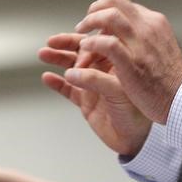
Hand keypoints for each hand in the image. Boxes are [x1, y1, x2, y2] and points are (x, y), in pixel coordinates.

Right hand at [39, 32, 151, 155]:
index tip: (78, 42)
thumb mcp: (118, 91)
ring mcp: (93, 85)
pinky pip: (67, 89)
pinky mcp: (85, 101)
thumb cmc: (137, 114)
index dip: (88, 40)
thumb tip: (71, 72)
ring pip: (71, 67)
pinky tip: (47, 78)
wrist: (134, 141)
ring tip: (44, 53)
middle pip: (82, 51)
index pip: (101, 43)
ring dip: (58, 59)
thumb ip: (96, 79)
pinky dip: (56, 83)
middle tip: (52, 41)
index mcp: (119, 62)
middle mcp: (105, 71)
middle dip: (66, 44)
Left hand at [71, 0, 181, 123]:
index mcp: (154, 23)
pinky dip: (92, 44)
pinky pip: (107, 44)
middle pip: (114, 2)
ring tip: (80, 38)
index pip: (123, 5)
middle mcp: (147, 28)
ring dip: (89, 23)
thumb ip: (146, 39)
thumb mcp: (162, 48)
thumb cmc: (172, 81)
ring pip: (109, 16)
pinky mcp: (132, 63)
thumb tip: (129, 35)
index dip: (104, 11)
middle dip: (93, 10)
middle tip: (83, 26)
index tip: (95, 24)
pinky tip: (85, 50)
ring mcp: (140, 44)